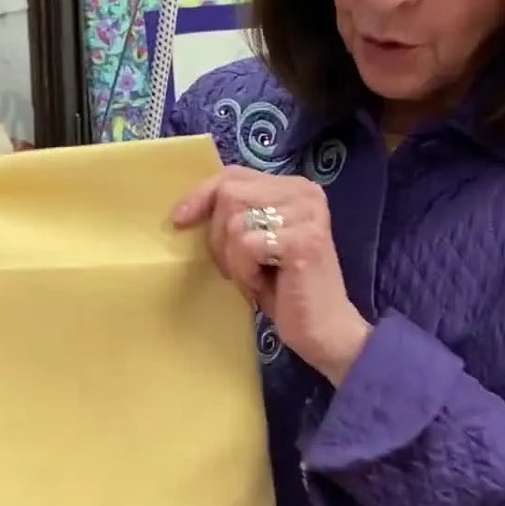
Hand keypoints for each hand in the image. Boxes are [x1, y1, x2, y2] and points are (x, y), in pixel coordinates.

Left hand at [173, 168, 369, 382]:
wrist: (325, 330)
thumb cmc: (285, 289)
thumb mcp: (256, 242)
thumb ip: (237, 214)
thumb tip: (186, 208)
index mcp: (294, 187)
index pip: (234, 174)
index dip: (201, 195)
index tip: (180, 221)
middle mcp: (305, 192)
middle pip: (229, 194)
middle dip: (219, 236)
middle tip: (237, 267)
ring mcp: (306, 214)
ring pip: (234, 223)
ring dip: (233, 259)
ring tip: (255, 278)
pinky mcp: (303, 240)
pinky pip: (246, 245)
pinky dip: (244, 272)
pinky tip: (263, 286)